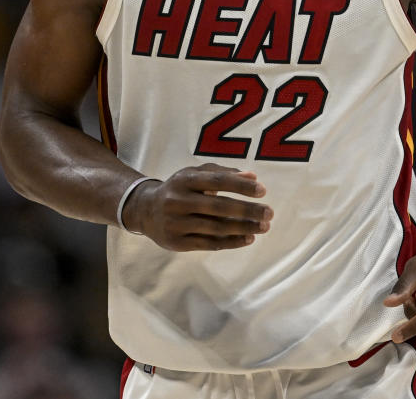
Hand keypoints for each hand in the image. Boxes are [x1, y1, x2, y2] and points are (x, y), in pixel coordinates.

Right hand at [124, 163, 271, 250]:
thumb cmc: (180, 189)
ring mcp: (176, 223)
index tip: (263, 191)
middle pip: (218, 207)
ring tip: (263, 227)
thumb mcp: (196, 174)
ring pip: (215, 228)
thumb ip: (223, 173)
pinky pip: (208, 243)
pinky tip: (248, 239)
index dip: (240, 186)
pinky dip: (231, 242)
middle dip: (247, 210)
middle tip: (269, 213)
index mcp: (184, 180)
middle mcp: (178, 201)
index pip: (216, 181)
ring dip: (243, 228)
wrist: (145, 210)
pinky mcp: (176, 242)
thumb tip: (253, 177)